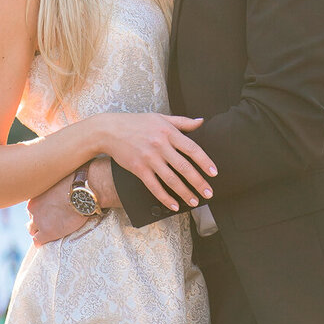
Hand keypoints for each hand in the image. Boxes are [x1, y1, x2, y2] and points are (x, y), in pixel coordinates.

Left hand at [27, 176, 84, 246]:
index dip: (41, 210)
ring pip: (32, 230)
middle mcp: (32, 208)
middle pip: (31, 219)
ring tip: (52, 231)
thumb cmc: (77, 182)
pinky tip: (49, 240)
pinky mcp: (47, 232)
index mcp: (35, 194)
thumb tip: (60, 180)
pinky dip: (42, 242)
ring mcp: (39, 220)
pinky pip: (37, 241)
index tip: (50, 211)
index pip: (32, 207)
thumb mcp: (59, 179)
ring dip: (40, 231)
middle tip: (52, 222)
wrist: (84, 193)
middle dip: (39, 221)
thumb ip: (53, 185)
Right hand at [96, 113, 216, 211]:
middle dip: (198, 182)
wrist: (109, 130)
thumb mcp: (160, 118)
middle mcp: (160, 145)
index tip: (214, 173)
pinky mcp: (139, 169)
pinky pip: (154, 187)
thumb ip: (182, 121)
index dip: (205, 162)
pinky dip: (165, 198)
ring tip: (194, 201)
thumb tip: (201, 121)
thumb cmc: (136, 123)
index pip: (192, 149)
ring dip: (185, 193)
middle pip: (184, 167)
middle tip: (209, 193)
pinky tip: (174, 205)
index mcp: (168, 132)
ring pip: (171, 180)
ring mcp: (149, 158)